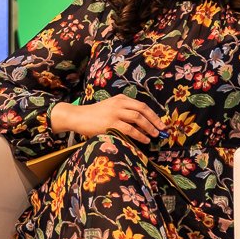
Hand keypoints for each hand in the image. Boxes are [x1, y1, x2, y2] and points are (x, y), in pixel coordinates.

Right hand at [49, 95, 166, 144]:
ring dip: (149, 128)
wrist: (78, 116)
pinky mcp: (110, 123)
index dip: (153, 114)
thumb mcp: (110, 107)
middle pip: (142, 110)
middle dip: (154, 120)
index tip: (161, 123)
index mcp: (120, 99)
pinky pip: (130, 129)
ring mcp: (115, 113)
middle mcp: (119, 103)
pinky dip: (140, 135)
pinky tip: (145, 139)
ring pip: (138, 119)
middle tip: (162, 129)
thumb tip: (142, 123)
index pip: (141, 105)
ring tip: (155, 135)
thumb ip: (124, 111)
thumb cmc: (94, 115)